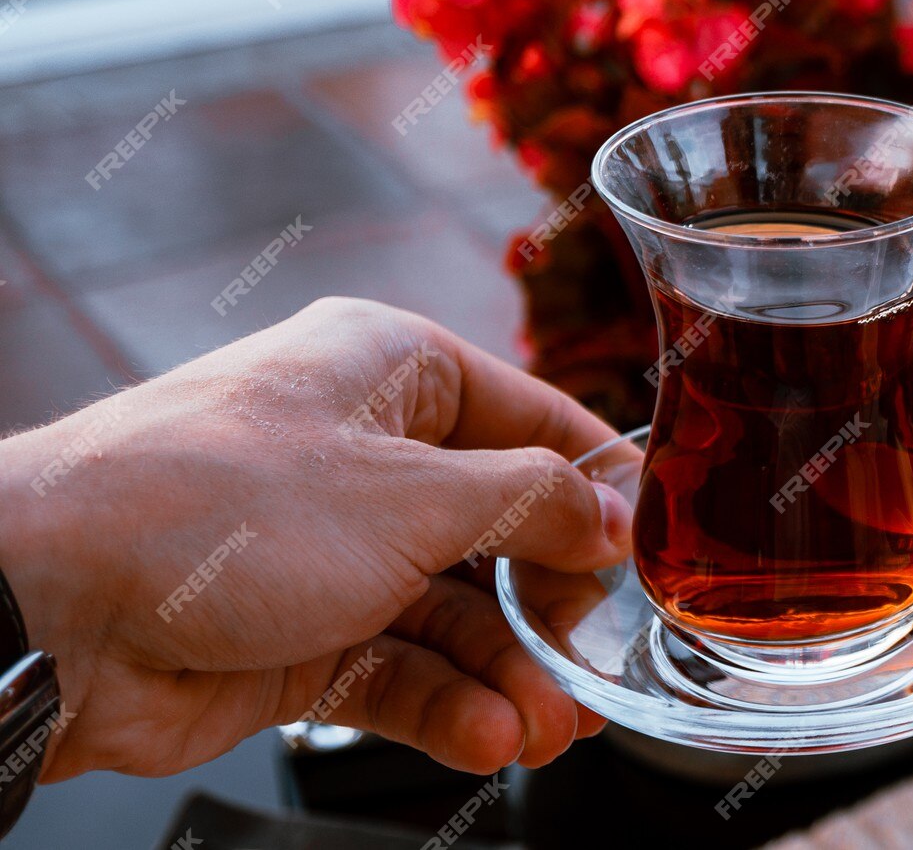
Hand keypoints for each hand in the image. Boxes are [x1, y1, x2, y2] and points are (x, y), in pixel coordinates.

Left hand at [0, 297, 634, 779]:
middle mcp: (362, 452)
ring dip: (508, 671)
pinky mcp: (295, 634)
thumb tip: (610, 517)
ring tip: (552, 726)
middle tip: (604, 660)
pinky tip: (487, 737)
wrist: (52, 607)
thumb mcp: (413, 497)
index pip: (533, 415)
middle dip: (553, 603)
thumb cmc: (221, 510)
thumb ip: (531, 505)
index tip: (656, 545)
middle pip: (498, 527)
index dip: (600, 481)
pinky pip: (398, 667)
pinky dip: (445, 704)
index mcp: (390, 370)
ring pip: (454, 611)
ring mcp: (327, 548)